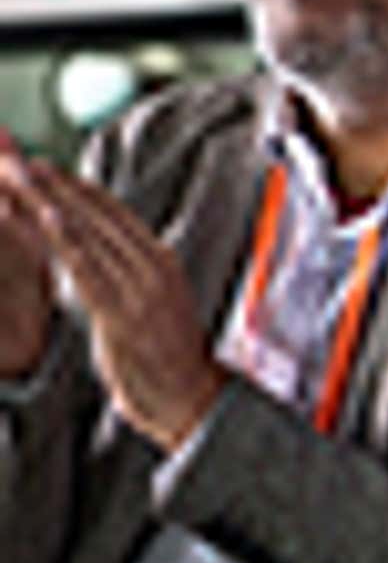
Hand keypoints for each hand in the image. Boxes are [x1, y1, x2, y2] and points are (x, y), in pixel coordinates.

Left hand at [0, 142, 218, 448]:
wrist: (189, 398)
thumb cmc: (165, 355)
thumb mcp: (152, 303)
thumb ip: (127, 274)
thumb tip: (95, 252)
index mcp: (162, 262)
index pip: (115, 214)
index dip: (78, 189)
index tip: (46, 169)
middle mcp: (154, 269)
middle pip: (98, 219)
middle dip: (58, 189)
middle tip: (24, 165)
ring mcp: (140, 292)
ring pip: (89, 238)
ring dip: (52, 206)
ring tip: (24, 183)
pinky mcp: (122, 316)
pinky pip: (88, 271)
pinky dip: (66, 243)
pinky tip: (47, 222)